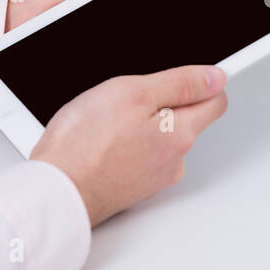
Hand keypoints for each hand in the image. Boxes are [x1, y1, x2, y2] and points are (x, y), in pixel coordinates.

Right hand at [32, 65, 228, 225]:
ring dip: (138, 125)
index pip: (216, 102)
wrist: (54, 192)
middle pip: (184, 120)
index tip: (184, 77)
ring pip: (157, 138)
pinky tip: (98, 143)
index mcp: (181, 135)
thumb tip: (215, 78)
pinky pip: (136, 156)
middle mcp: (173, 162)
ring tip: (105, 124)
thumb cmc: (84, 145)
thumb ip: (179, 84)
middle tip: (126, 101)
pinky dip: (122, 146)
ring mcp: (152, 178)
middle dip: (161, 104)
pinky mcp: (130, 187)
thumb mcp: (133, 93)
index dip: (202, 82)